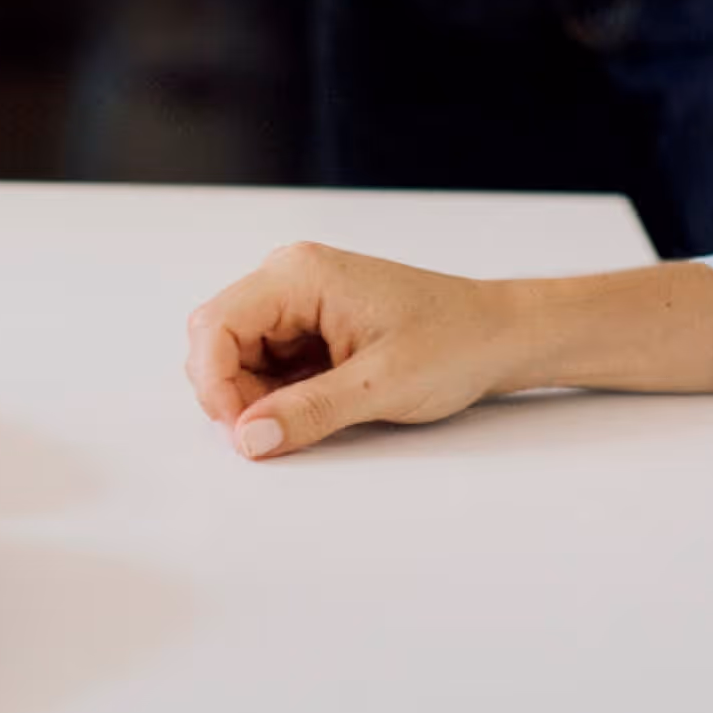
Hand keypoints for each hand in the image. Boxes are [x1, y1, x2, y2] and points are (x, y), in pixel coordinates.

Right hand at [185, 243, 519, 457]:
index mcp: (300, 274)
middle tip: (275, 432)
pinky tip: (319, 405)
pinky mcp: (310, 326)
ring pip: (237, 357)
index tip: (242, 433)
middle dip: (232, 393)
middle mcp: (291, 278)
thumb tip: (246, 437)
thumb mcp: (379, 386)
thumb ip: (307, 411)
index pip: (215, 325)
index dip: (215, 385)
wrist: (497, 335)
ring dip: (256, 397)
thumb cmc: (453, 342)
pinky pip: (266, 365)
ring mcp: (299, 302)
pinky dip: (277, 395)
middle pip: (217, 340)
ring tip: (315, 413)